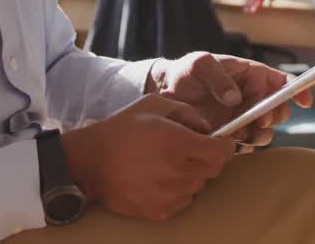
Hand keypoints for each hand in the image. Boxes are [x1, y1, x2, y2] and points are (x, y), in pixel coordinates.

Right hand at [60, 94, 234, 221]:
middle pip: (214, 170)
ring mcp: (169, 194)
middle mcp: (177, 171)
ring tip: (169, 163)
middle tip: (190, 149)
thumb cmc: (121, 130)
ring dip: (192, 174)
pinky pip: (184, 201)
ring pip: (199, 186)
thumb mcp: (152, 104)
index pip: (222, 152)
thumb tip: (206, 127)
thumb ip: (186, 111)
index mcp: (178, 143)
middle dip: (208, 158)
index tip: (220, 141)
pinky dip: (179, 191)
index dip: (225, 145)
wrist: (89, 162)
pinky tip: (160, 178)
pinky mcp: (160, 210)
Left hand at [147, 52, 311, 152]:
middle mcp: (252, 98)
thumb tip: (235, 98)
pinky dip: (244, 147)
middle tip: (260, 119)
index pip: (282, 81)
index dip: (297, 89)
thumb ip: (217, 77)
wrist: (165, 94)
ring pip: (265, 132)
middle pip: (278, 110)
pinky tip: (231, 143)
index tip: (304, 101)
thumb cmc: (184, 73)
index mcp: (251, 75)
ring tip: (242, 132)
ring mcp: (243, 118)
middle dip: (275, 116)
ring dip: (260, 134)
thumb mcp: (198, 65)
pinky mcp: (232, 135)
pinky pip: (247, 145)